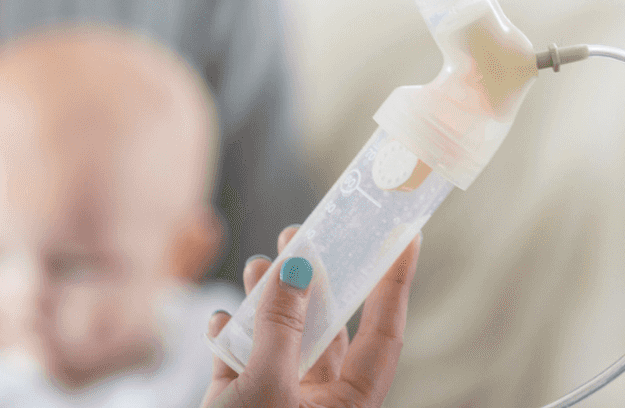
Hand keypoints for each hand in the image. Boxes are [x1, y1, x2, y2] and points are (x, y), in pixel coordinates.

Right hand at [202, 226, 421, 407]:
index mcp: (348, 404)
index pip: (383, 332)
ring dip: (266, 297)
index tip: (405, 234)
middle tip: (302, 233)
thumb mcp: (267, 389)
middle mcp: (319, 400)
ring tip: (256, 266)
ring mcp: (279, 400)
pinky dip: (228, 333)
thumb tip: (298, 268)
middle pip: (328, 325)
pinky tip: (219, 320)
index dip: (394, 282)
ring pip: (281, 336)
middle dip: (315, 277)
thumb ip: (281, 326)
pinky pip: (240, 357)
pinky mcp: (239, 403)